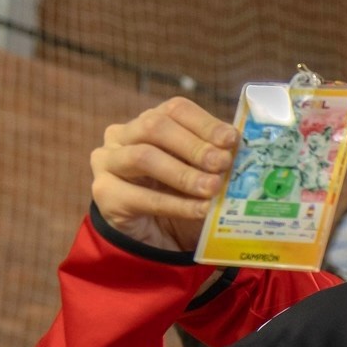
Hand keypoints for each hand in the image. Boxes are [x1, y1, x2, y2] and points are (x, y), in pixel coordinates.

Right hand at [91, 98, 237, 252]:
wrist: (159, 236)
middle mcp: (123, 135)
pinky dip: (176, 204)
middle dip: (194, 146)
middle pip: (155, 126)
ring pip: (142, 156)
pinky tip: (201, 210)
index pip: (175, 110)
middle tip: (223, 164)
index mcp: (149, 121)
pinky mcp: (104, 193)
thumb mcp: (202, 173)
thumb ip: (216, 158)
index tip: (231, 140)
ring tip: (212, 188)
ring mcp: (108, 162)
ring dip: (183, 173)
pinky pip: (142, 197)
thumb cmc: (184, 197)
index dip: (205, 123)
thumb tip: (242, 151)